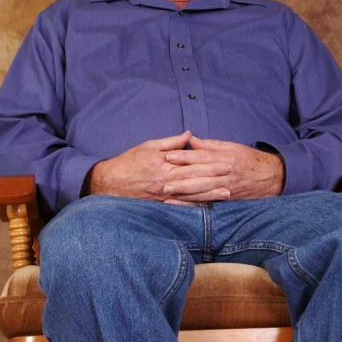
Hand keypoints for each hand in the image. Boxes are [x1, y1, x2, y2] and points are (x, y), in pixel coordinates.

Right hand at [87, 131, 231, 202]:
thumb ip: (171, 142)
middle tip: (232, 175)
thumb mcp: (148, 146)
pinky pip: (181, 206)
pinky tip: (208, 206)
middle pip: (195, 179)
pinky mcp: (161, 204)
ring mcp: (164, 195)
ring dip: (210, 195)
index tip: (225, 161)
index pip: (192, 164)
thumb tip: (189, 135)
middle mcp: (165, 181)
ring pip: (191, 195)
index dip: (210, 163)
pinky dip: (195, 206)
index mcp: (164, 165)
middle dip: (215, 177)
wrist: (109, 183)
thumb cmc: (129, 162)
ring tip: (226, 194)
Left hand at [162, 136, 284, 203]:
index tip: (169, 155)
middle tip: (163, 179)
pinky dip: (193, 205)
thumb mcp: (232, 146)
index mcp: (225, 159)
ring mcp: (226, 189)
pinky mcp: (226, 200)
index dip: (185, 156)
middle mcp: (225, 175)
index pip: (202, 158)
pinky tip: (180, 205)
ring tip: (167, 193)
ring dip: (184, 194)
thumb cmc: (248, 159)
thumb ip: (211, 145)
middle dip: (181, 178)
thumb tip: (192, 140)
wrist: (270, 177)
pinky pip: (207, 204)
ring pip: (202, 192)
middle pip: (200, 176)